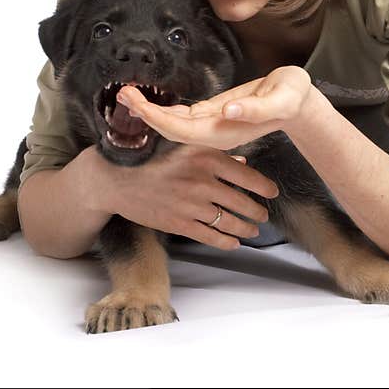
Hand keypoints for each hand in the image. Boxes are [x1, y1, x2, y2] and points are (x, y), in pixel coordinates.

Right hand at [87, 144, 279, 249]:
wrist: (116, 177)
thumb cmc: (149, 155)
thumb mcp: (184, 146)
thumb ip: (215, 154)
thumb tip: (242, 162)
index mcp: (206, 157)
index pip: (247, 176)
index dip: (264, 187)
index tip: (272, 192)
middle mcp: (202, 181)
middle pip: (242, 202)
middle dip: (256, 212)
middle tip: (262, 215)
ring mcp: (192, 204)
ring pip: (229, 222)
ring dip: (245, 229)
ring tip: (252, 230)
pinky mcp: (179, 223)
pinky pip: (210, 236)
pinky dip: (226, 241)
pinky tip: (234, 243)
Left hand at [116, 65, 313, 148]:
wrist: (300, 104)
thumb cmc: (293, 98)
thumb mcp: (281, 99)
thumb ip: (255, 108)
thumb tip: (228, 110)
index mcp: (225, 131)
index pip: (181, 129)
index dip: (156, 118)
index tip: (136, 102)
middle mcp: (214, 132)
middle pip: (171, 128)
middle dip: (145, 113)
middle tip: (123, 94)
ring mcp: (212, 125)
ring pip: (174, 123)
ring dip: (151, 110)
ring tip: (129, 95)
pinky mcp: (214, 114)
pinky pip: (183, 116)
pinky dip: (164, 109)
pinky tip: (149, 102)